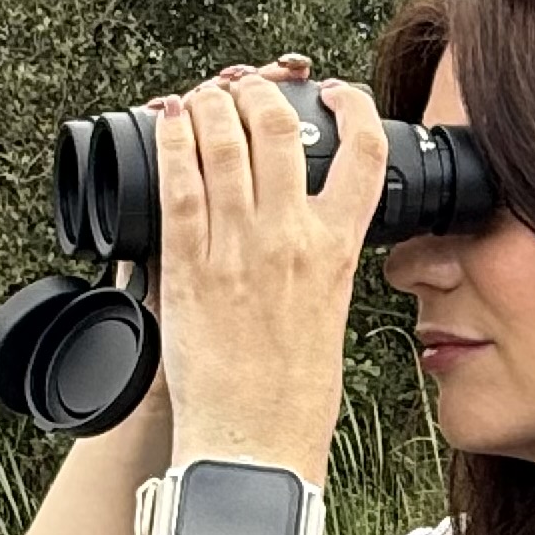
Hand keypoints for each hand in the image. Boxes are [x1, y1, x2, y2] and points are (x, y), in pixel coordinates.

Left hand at [141, 51, 386, 470]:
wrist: (255, 444)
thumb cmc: (292, 397)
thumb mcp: (329, 314)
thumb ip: (319, 262)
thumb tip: (308, 231)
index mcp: (338, 251)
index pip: (364, 153)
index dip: (350, 105)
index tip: (333, 94)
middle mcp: (291, 239)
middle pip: (280, 128)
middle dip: (258, 93)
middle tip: (244, 90)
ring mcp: (237, 248)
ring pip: (224, 141)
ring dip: (211, 104)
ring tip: (203, 97)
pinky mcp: (188, 266)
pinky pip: (179, 184)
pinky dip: (174, 141)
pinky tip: (170, 122)